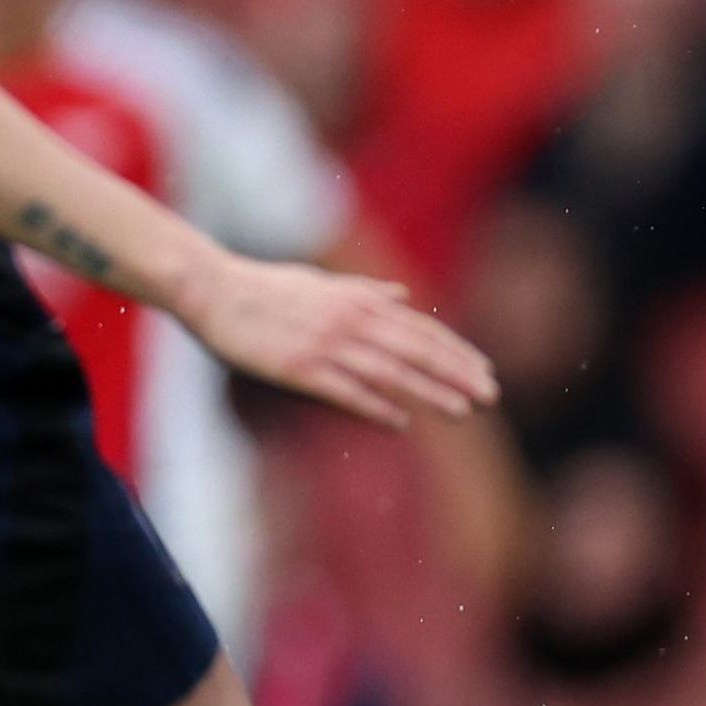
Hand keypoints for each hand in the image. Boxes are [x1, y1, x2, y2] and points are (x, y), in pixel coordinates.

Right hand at [181, 254, 496, 429]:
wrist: (212, 289)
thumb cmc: (267, 286)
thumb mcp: (324, 282)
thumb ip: (367, 291)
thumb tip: (403, 296)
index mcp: (360, 301)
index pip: (423, 330)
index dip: (458, 352)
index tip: (487, 372)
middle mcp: (351, 320)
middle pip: (417, 350)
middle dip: (458, 374)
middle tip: (492, 396)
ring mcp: (326, 344)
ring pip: (391, 372)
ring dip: (429, 392)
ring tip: (462, 412)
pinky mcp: (299, 367)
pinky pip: (345, 390)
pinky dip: (376, 405)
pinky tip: (401, 422)